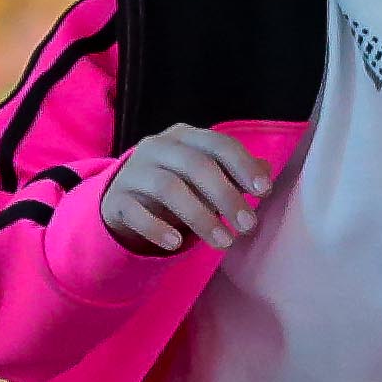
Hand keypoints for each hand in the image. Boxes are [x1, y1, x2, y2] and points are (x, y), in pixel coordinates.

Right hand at [102, 124, 268, 255]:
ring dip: (200, 217)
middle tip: (247, 226)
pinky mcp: (116, 199)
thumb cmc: (177, 186)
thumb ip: (234, 173)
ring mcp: (133, 172)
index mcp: (184, 137)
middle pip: (195, 165)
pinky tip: (176, 244)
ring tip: (223, 242)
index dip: (243, 166)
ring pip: (168, 188)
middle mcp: (157, 147)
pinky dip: (158, 228)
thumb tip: (265, 174)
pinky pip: (136, 212)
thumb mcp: (205, 176)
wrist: (124, 200)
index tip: (264, 192)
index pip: (217, 144)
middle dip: (226, 196)